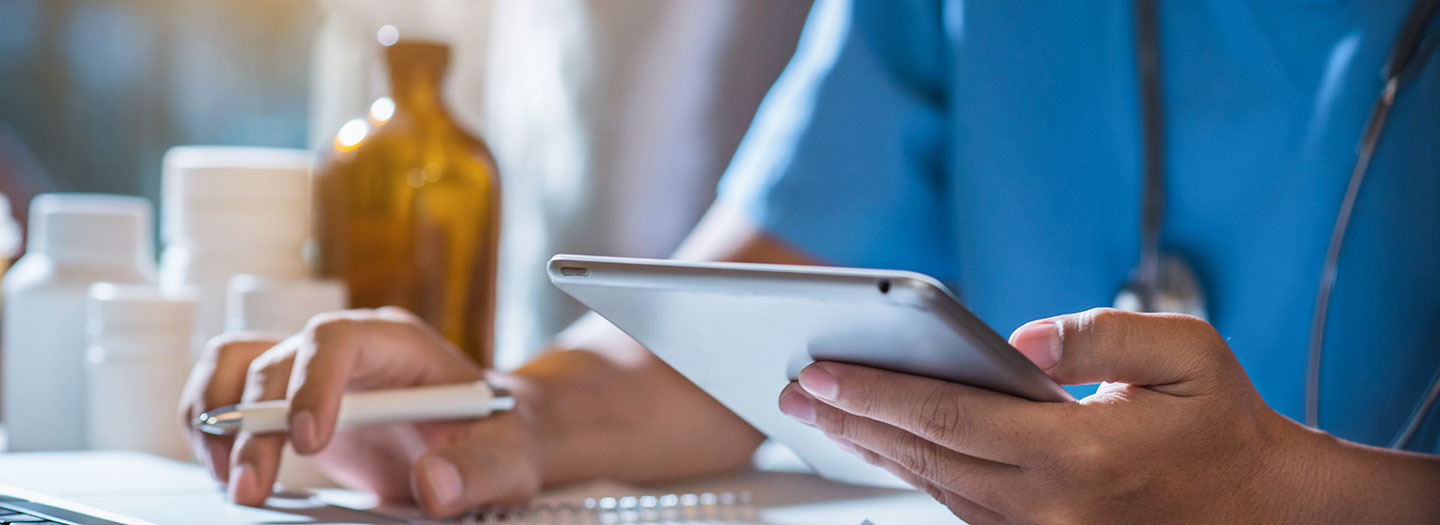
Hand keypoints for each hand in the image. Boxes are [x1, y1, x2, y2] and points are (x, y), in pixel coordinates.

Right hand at [178, 307, 543, 517]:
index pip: (338, 339)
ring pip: (235, 363)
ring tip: (229, 479)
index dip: (313, 383)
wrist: (487, 434)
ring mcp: (312, 368)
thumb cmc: (497, 435)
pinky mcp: (289, 397)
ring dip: (215, 417)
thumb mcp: (507, 456)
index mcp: (399, 343)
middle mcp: (347, 346)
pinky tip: (226, 470)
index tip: (308, 442)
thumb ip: (477, 469)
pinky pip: (228, 388)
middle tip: (252, 489)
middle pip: (277, 361)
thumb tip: (433, 484)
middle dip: (254, 427)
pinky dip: (210, 424)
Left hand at [777, 308, 1340, 523]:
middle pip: (922, 457)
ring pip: (932, 488)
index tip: (817, 370)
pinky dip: (914, 474)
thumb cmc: (1225, 425)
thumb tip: (1022, 340)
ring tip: (821, 413)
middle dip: (848, 420)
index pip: (946, 418)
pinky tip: (886, 447)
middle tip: (791, 387)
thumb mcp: (1188, 354)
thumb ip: (1101, 335)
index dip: (872, 392)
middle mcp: (1047, 506)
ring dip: (871, 450)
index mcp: (1076, 457)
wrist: (1265, 510)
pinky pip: (960, 508)